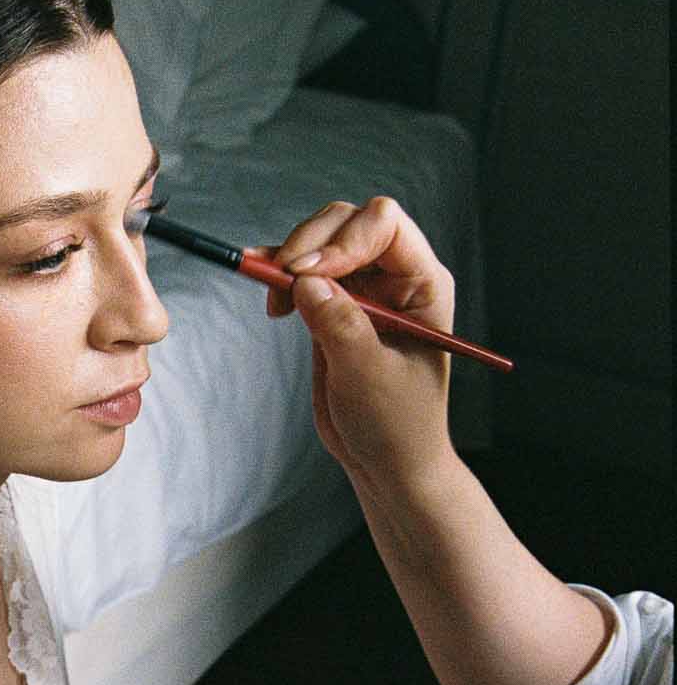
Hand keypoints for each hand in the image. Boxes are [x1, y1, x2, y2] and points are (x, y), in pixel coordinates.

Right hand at [262, 197, 456, 497]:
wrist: (388, 461)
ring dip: (289, 257)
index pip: (385, 226)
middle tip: (282, 279)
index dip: (344, 239)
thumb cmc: (397, 424)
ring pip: (321, 241)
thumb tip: (305, 280)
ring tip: (272, 294)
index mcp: (422, 284)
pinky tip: (262, 282)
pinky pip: (302, 273)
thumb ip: (340, 324)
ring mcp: (362, 289)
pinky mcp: (332, 306)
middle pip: (348, 223)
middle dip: (310, 243)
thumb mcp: (369, 376)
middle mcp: (395, 277)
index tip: (307, 272)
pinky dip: (278, 273)